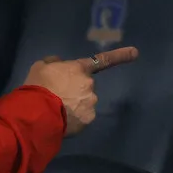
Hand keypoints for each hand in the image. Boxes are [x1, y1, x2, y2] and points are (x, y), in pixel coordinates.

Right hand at [23, 47, 138, 135]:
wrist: (37, 113)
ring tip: (56, 109)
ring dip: (74, 105)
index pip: (102, 60)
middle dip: (75, 90)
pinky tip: (61, 119)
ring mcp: (91, 103)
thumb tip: (59, 64)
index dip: (120, 55)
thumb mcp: (40, 67)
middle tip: (57, 96)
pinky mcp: (88, 120)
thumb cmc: (38, 86)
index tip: (135, 52)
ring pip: (84, 103)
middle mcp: (90, 85)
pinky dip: (74, 119)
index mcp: (80, 69)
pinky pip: (81, 117)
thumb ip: (53, 63)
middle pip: (85, 87)